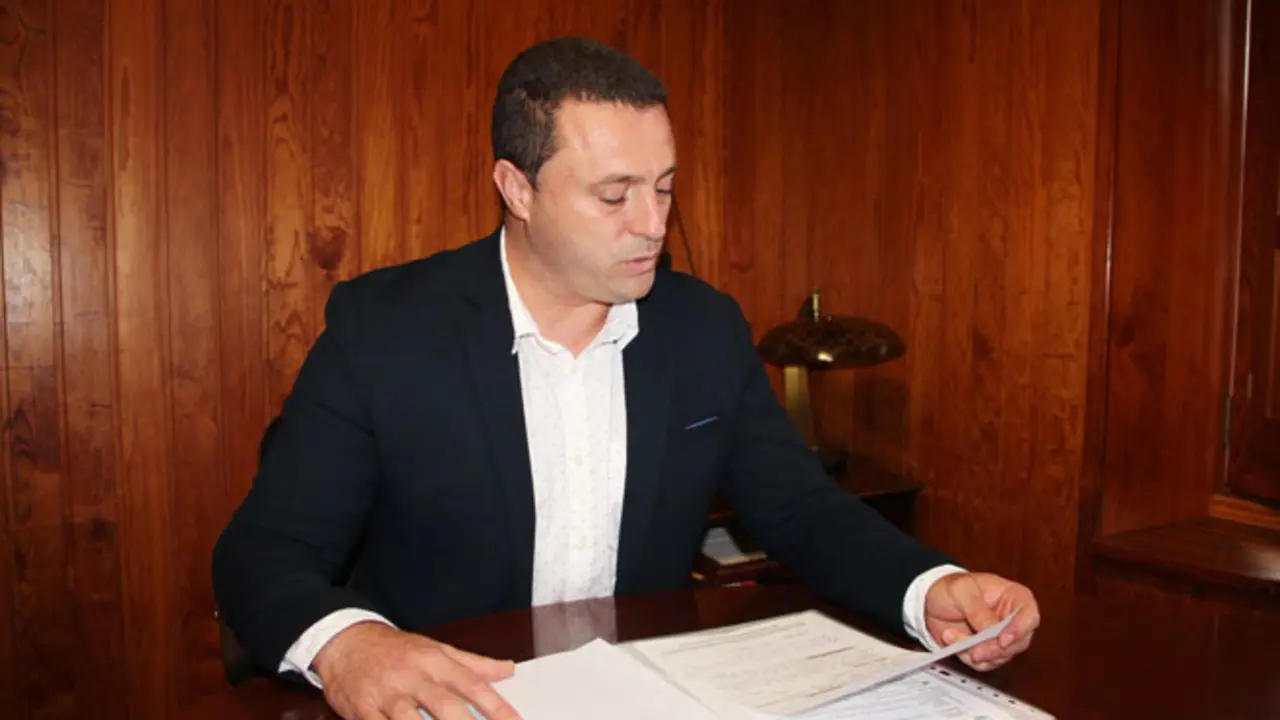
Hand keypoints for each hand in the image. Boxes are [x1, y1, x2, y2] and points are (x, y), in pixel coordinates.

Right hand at [313, 621, 521, 719]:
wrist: (346, 642)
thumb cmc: (396, 650)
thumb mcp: (436, 649)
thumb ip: (473, 664)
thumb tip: (508, 669)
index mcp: (435, 661)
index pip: (472, 685)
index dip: (496, 706)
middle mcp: (413, 677)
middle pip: (445, 705)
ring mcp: (388, 695)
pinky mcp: (363, 709)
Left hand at [924, 572, 1039, 671]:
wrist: (931, 601)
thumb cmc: (951, 588)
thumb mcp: (961, 590)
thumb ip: (977, 609)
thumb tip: (991, 628)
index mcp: (1014, 597)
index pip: (1029, 615)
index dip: (1020, 630)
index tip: (1003, 640)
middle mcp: (1013, 619)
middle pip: (1018, 642)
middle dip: (993, 649)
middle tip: (973, 649)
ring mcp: (1001, 637)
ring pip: (1001, 656)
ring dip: (975, 652)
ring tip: (951, 637)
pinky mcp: (989, 650)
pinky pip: (986, 663)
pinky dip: (968, 658)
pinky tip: (954, 644)